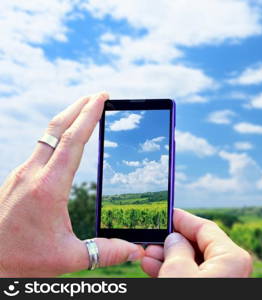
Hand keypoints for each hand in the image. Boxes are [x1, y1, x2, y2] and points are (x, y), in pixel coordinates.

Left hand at [0, 92, 143, 276]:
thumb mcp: (68, 258)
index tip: (102, 97)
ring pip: (45, 137)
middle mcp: (31, 175)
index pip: (73, 140)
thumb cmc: (22, 261)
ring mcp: (20, 176)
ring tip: (83, 113)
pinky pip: (39, 150)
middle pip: (56, 128)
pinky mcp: (15, 182)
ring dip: (66, 120)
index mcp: (48, 187)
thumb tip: (136, 250)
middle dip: (78, 107)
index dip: (89, 115)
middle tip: (98, 95)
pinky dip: (56, 137)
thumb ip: (106, 252)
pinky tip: (64, 145)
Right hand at [141, 209, 252, 276]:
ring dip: (170, 258)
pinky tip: (155, 269)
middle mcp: (234, 268)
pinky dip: (177, 272)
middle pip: (199, 245)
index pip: (205, 227)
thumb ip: (176, 249)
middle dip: (172, 242)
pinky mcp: (216, 289)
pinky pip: (196, 276)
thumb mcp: (178, 272)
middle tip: (150, 240)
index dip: (183, 219)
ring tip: (147, 256)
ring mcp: (226, 280)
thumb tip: (175, 239)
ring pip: (195, 263)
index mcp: (232, 257)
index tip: (166, 213)